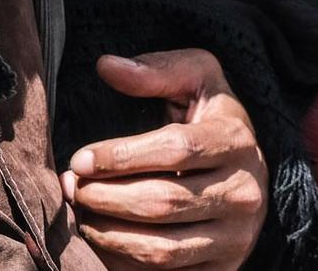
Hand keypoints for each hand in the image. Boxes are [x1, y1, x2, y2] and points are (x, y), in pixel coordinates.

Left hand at [62, 50, 267, 269]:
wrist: (247, 165)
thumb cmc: (210, 114)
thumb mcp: (196, 77)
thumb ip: (155, 70)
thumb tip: (106, 66)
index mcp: (236, 141)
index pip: (175, 150)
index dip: (121, 156)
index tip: (80, 158)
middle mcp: (245, 193)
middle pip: (165, 203)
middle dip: (106, 198)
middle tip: (70, 186)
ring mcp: (237, 238)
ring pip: (163, 248)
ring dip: (109, 235)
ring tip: (79, 213)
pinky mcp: (225, 268)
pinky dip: (124, 263)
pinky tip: (98, 241)